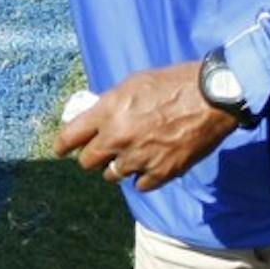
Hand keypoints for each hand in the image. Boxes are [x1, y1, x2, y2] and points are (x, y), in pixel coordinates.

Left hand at [53, 61, 238, 192]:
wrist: (210, 98)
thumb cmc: (171, 84)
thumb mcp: (132, 84)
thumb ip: (110, 105)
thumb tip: (97, 118)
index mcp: (108, 111)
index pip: (71, 136)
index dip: (62, 145)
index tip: (60, 150)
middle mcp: (119, 137)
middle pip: (88, 161)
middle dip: (92, 157)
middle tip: (99, 152)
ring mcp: (140, 158)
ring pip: (113, 175)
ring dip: (117, 167)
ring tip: (129, 156)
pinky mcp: (162, 173)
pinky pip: (139, 185)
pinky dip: (142, 177)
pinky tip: (149, 165)